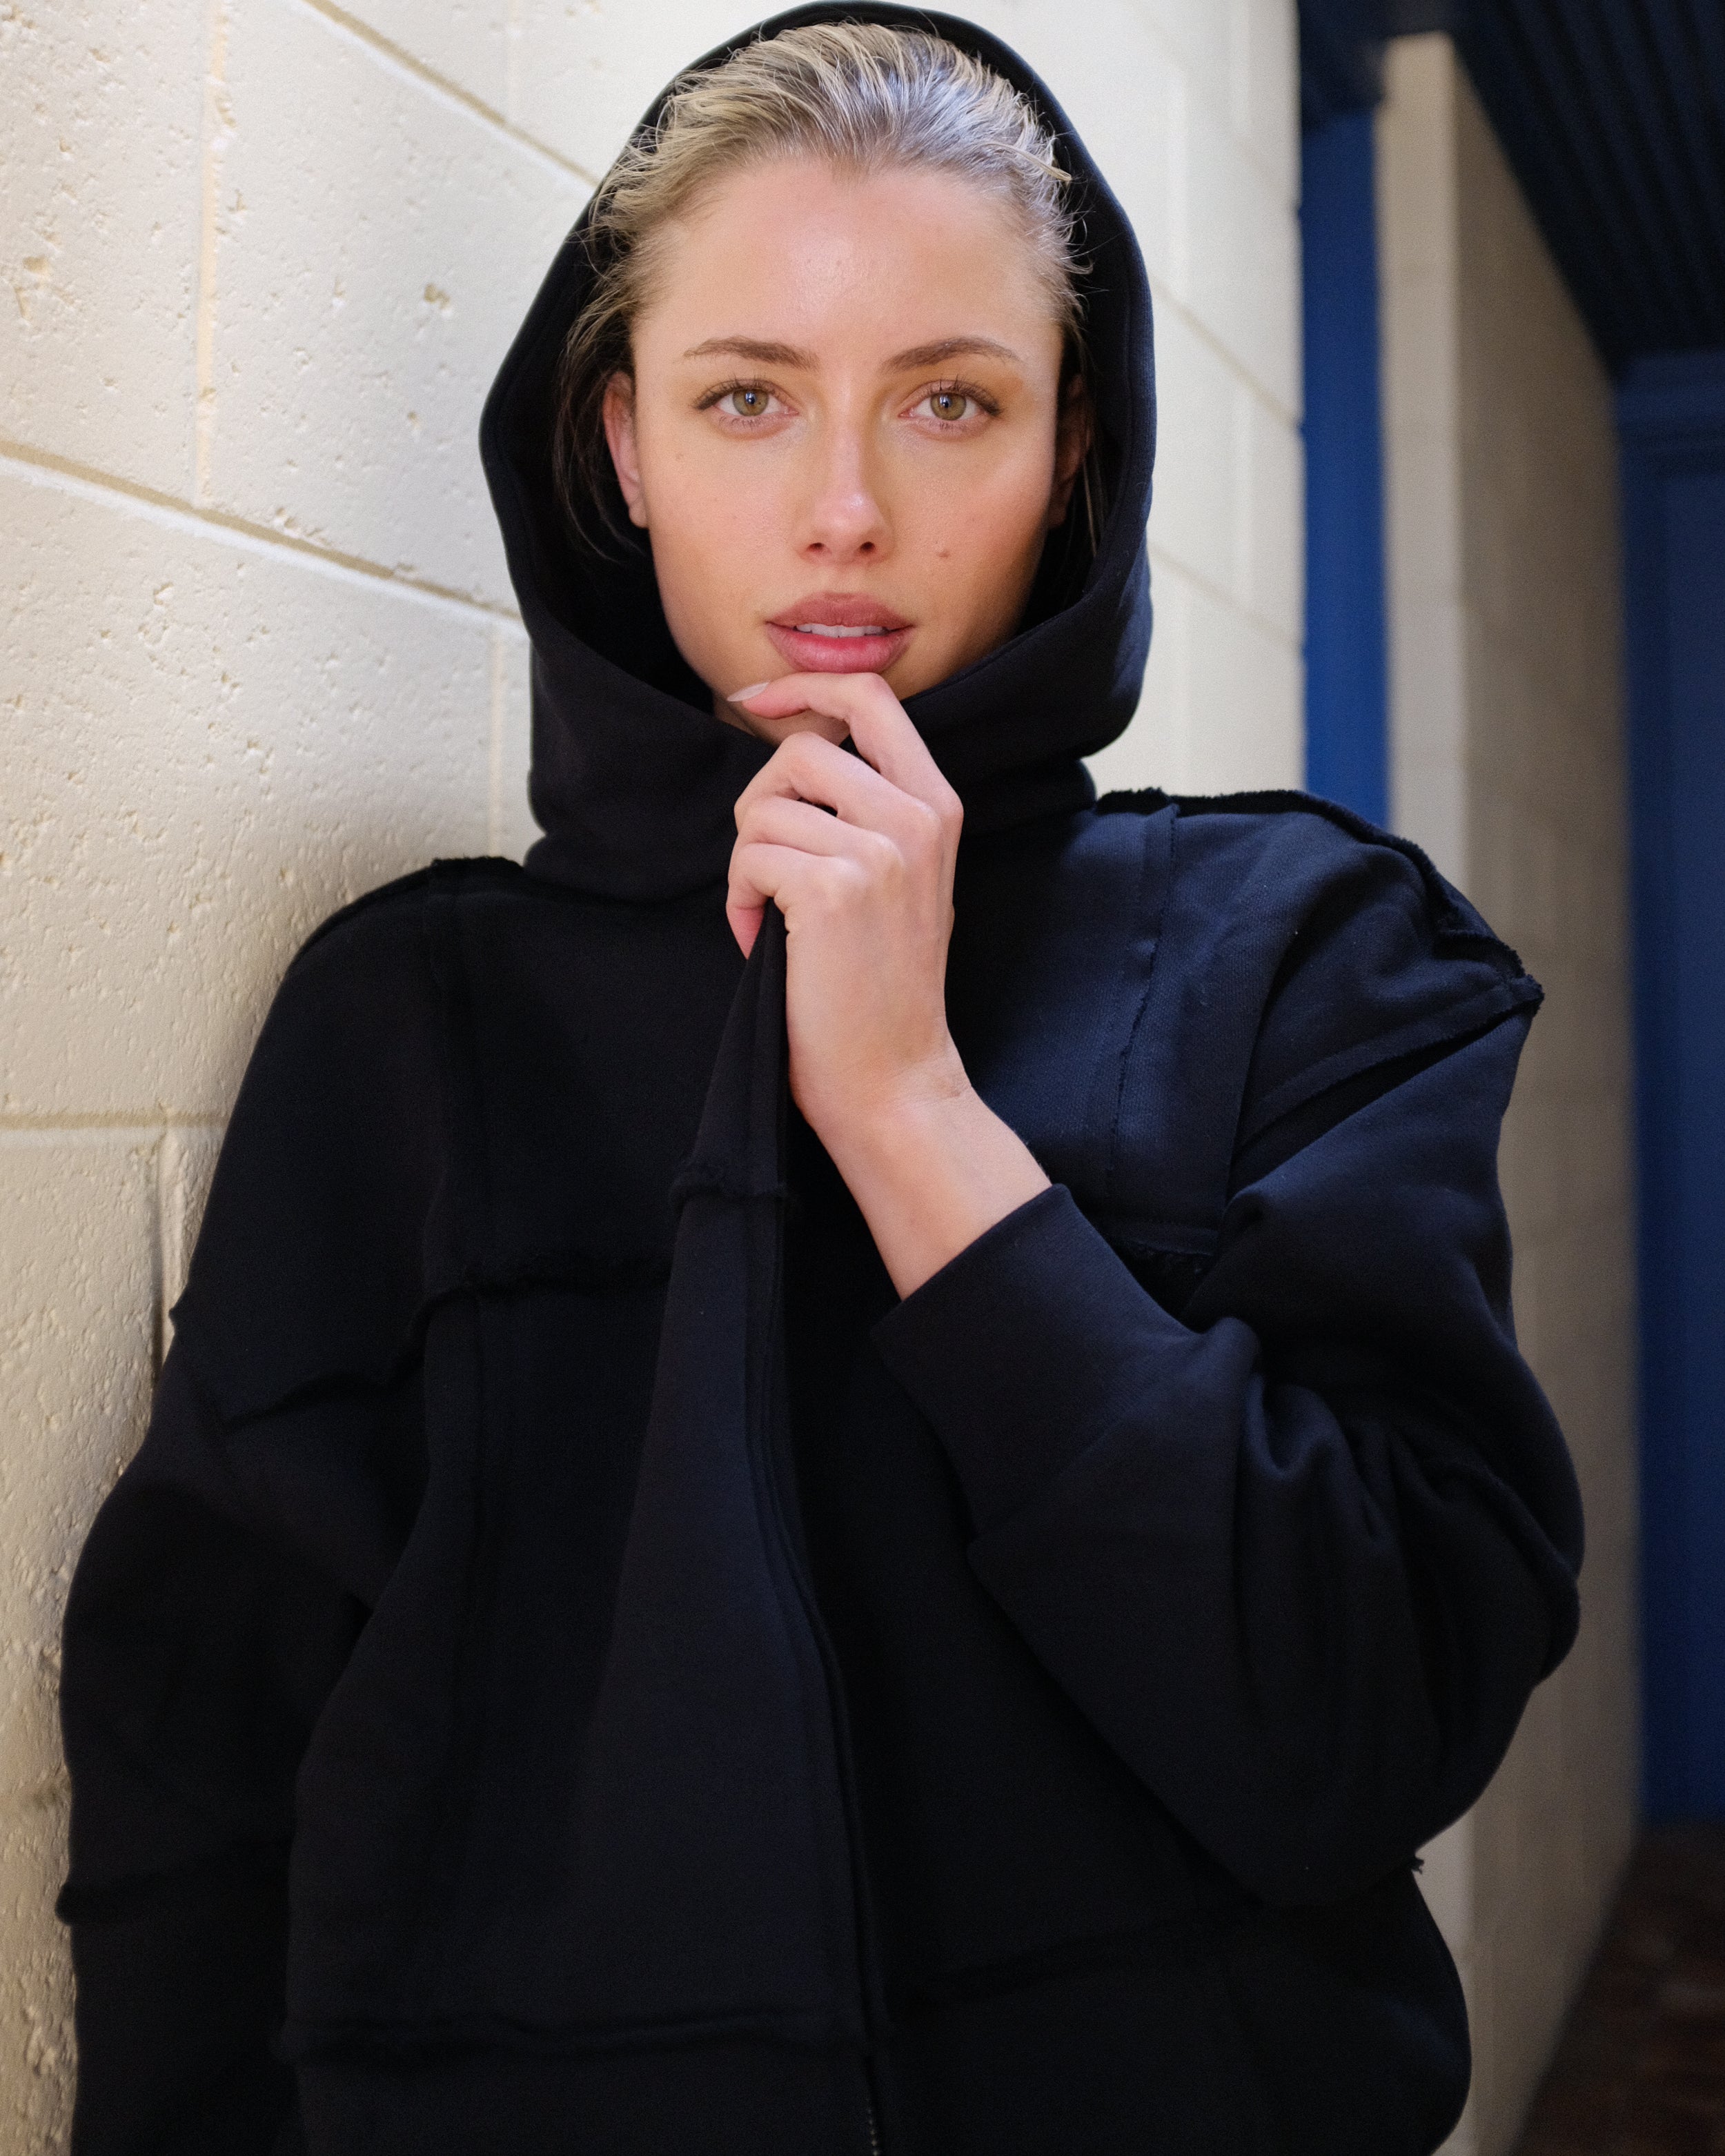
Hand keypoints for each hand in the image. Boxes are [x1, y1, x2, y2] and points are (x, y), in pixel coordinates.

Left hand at [727, 671, 964, 1141]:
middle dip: (760, 807)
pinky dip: (739, 902)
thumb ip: (870, 810)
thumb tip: (797, 749)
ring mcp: (879, 851)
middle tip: (768, 871)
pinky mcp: (833, 889)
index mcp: (936, 806)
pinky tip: (765, 942)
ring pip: (764, 810)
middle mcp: (916, 817)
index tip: (756, 699)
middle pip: (800, 750)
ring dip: (747, 866)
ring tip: (771, 920)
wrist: (893, 1077)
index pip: (871, 697)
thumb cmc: (881, 986)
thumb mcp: (903, 878)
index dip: (804, 685)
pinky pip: (748, 858)